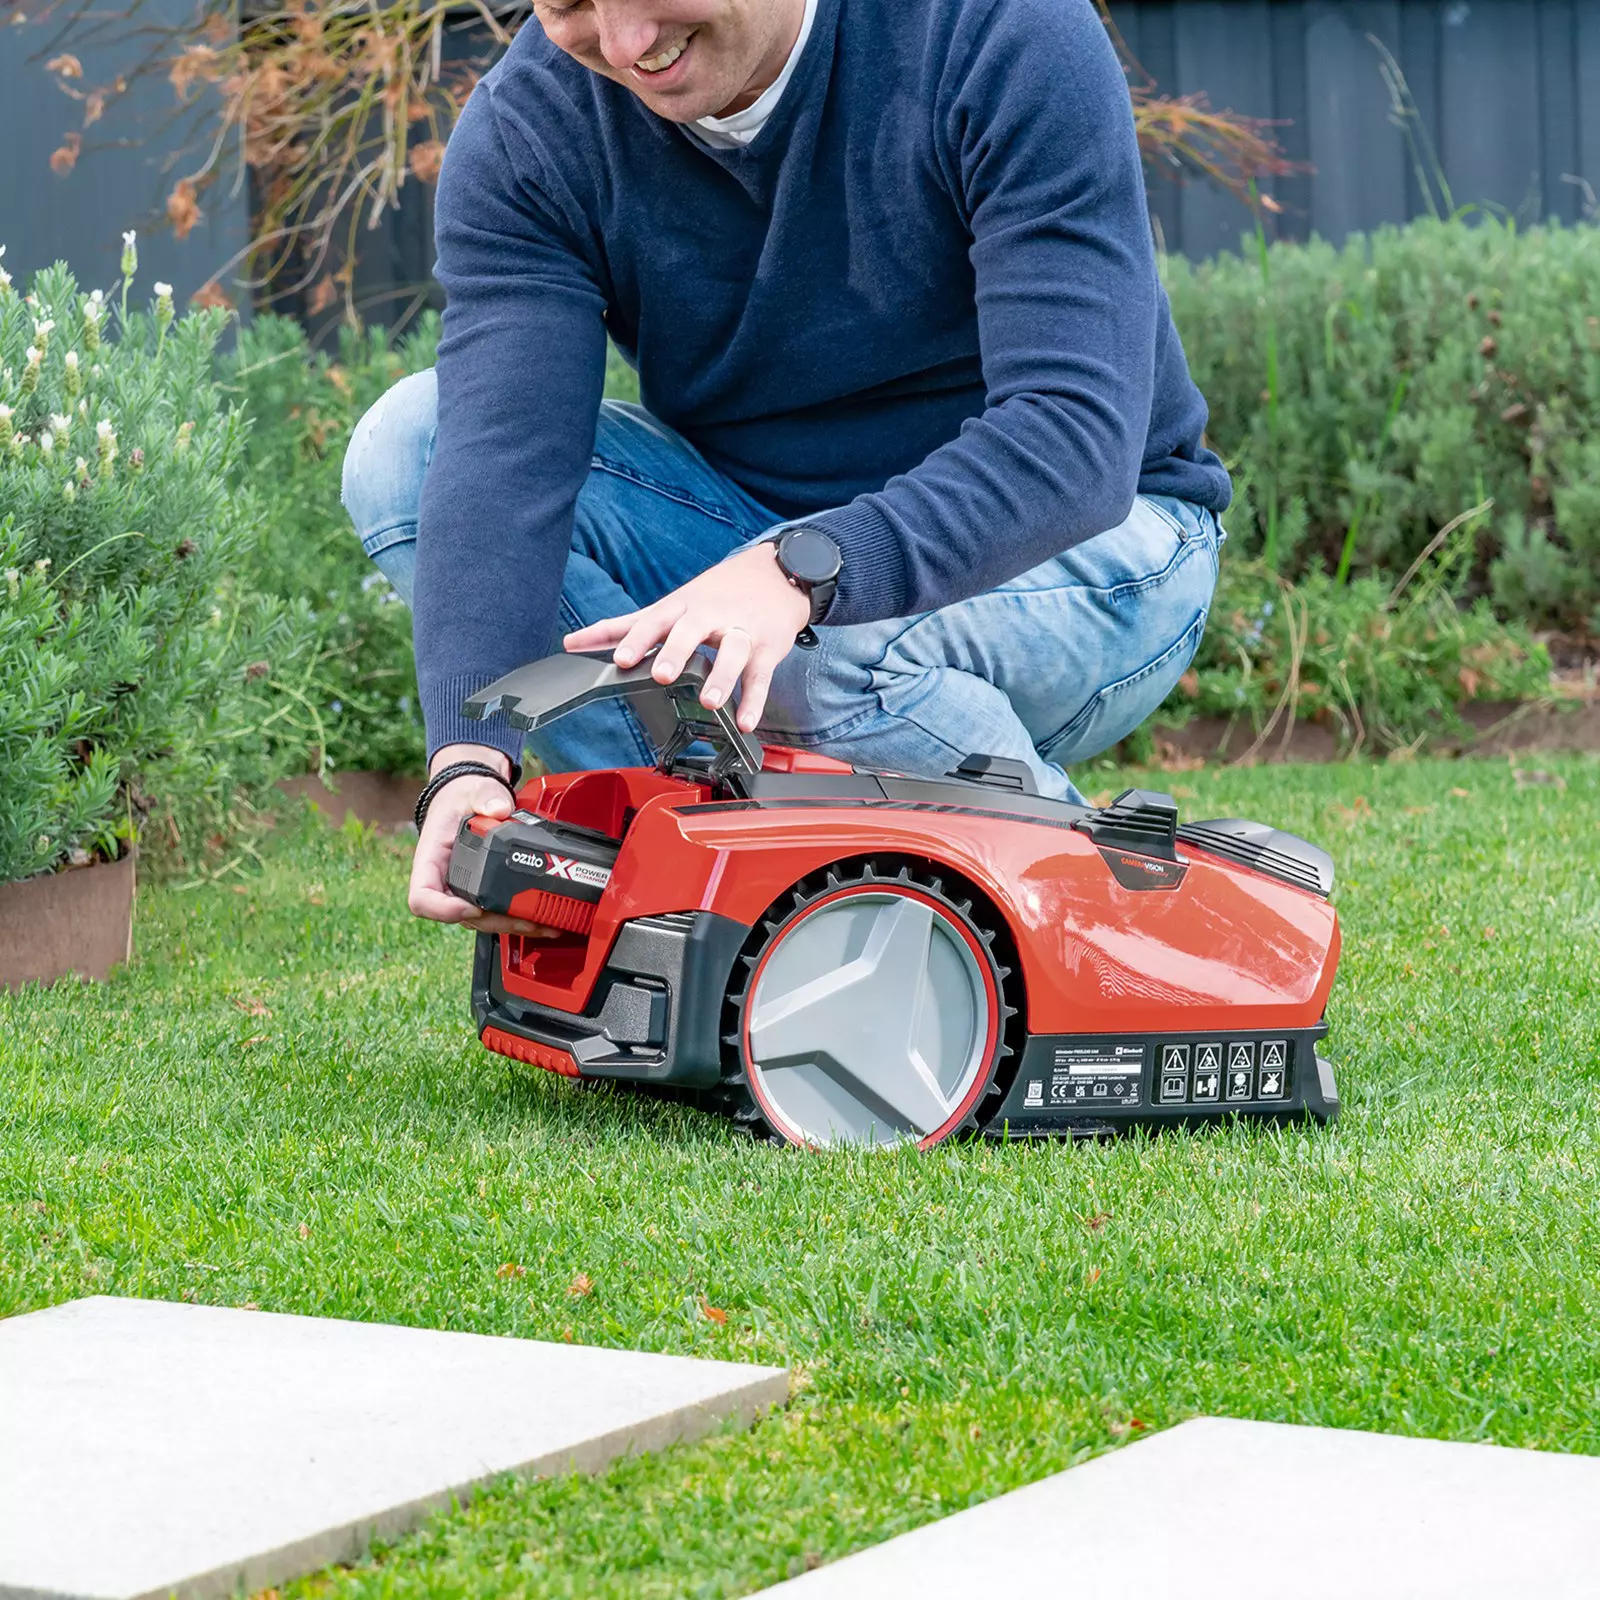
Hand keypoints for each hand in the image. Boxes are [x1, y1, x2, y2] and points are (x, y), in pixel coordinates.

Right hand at [408, 743, 550, 936]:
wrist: (469, 797)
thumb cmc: (462, 797)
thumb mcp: (472, 790)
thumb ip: (485, 796)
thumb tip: (499, 808)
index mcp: (431, 859)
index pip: (423, 897)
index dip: (444, 910)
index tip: (471, 908)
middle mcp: (445, 881)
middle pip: (462, 917)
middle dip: (495, 922)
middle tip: (525, 920)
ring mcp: (464, 889)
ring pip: (482, 920)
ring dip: (511, 925)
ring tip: (542, 923)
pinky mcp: (483, 890)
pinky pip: (496, 911)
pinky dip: (518, 917)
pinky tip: (542, 918)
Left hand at [562, 542, 809, 732]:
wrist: (777, 574)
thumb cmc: (716, 595)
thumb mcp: (670, 605)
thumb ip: (624, 626)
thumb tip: (573, 642)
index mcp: (681, 607)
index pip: (654, 621)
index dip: (637, 640)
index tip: (621, 659)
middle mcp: (709, 617)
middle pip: (692, 631)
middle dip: (677, 652)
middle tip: (663, 674)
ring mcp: (740, 631)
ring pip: (732, 652)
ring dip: (721, 677)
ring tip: (709, 702)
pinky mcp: (767, 648)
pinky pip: (760, 676)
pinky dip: (754, 700)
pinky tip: (744, 722)